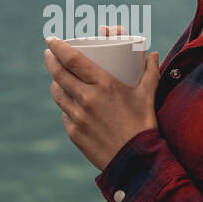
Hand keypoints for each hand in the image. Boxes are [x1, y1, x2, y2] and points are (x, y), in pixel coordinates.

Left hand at [44, 25, 159, 170]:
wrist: (135, 161)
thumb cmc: (143, 125)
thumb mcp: (147, 95)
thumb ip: (151, 72)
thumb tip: (153, 54)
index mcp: (104, 84)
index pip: (72, 59)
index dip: (58, 47)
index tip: (51, 40)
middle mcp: (87, 98)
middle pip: (59, 74)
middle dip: (51, 60)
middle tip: (50, 54)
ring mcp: (78, 117)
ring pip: (58, 93)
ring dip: (56, 83)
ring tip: (59, 78)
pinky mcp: (74, 132)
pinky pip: (65, 114)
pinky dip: (66, 106)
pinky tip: (71, 104)